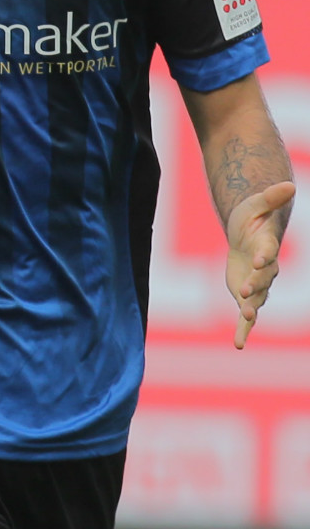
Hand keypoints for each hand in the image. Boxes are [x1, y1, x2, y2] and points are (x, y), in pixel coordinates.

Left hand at [226, 180, 294, 347]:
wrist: (250, 234)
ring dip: (251, 310)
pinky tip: (240, 344)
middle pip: (262, 278)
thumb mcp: (258, 203)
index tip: (262, 259)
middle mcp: (266, 269)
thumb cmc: (254, 217)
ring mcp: (257, 283)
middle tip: (244, 292)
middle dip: (254, 285)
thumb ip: (272, 196)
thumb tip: (288, 183)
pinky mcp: (246, 295)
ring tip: (247, 320)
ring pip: (256, 299)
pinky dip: (243, 329)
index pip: (268, 251)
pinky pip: (245, 315)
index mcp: (267, 246)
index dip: (265, 255)